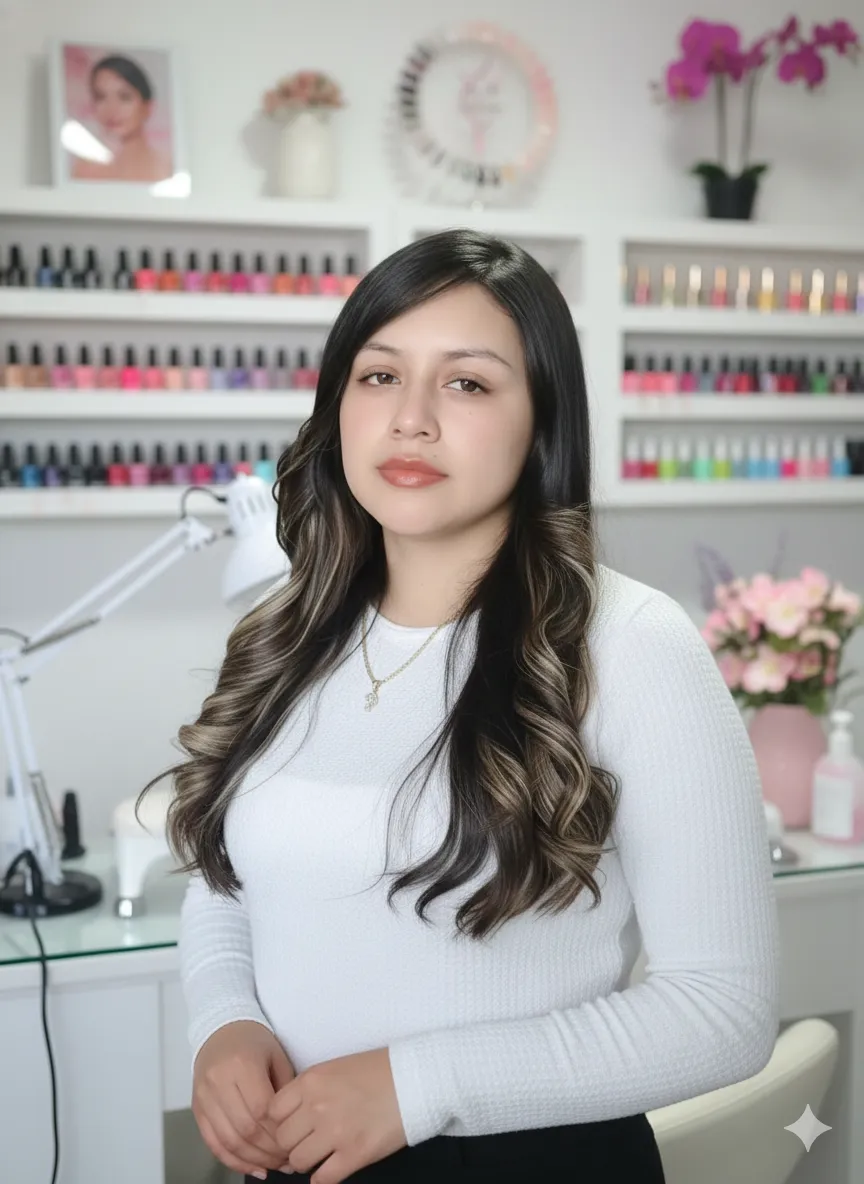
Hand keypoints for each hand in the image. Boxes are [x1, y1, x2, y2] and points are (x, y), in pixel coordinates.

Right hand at [191, 1020, 297, 1178]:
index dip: (279, 1132)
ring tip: (273, 1165)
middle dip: (269, 1151)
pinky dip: (233, 1160)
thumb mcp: (277, 1056)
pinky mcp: (197, 1108)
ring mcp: (204, 1096)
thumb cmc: (253, 1041)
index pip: (261, 1110)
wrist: (221, 1029)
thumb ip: (285, 1090)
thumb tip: (295, 1127)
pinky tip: (251, 1166)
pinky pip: (213, 1143)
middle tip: (287, 1159)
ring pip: (228, 1141)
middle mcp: (218, 1081)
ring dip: (253, 1160)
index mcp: (241, 1064)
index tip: (295, 1141)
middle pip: (245, 1129)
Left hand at [268, 1047, 406, 1183]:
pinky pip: (322, 1178)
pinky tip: (330, 1169)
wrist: (414, 1078)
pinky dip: (322, 1178)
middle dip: (291, 1145)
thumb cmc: (377, 1071)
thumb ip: (310, 1090)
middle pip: (282, 1139)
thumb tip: (292, 1120)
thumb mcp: (335, 1068)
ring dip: (306, 1161)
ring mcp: (335, 1131)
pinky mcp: (354, 1154)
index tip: (290, 1127)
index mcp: (311, 1081)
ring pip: (299, 1161)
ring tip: (320, 1155)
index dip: (278, 1123)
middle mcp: (317, 1106)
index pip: (272, 1112)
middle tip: (304, 1144)